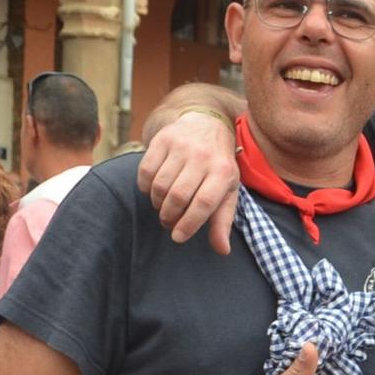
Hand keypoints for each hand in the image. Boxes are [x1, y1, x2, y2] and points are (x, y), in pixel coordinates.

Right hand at [137, 111, 239, 252]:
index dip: (189, 223)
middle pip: (179, 196)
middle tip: (169, 222)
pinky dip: (146, 187)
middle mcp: (202, 157)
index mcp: (223, 172)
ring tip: (163, 207)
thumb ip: (222, 221)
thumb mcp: (227, 191)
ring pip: (160, 185)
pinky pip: (146, 170)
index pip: (204, 203)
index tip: (178, 237)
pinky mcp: (163, 139)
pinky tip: (154, 190)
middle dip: (170, 216)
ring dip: (158, 203)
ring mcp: (182, 146)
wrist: (207, 124)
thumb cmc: (218, 166)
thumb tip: (222, 250)